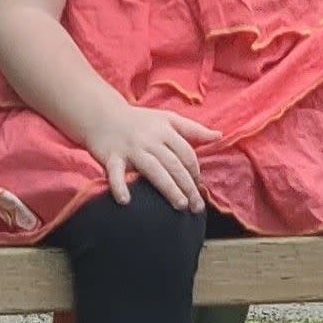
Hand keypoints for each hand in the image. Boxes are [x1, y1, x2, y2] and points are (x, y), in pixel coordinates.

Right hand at [87, 105, 221, 212]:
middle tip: (197, 206)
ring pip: (154, 170)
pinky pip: (115, 173)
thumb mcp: (168, 119)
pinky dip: (119, 186)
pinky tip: (125, 201)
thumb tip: (219, 136)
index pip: (186, 153)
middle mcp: (150, 140)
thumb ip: (193, 129)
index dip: (195, 171)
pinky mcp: (111, 157)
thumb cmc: (140, 120)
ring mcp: (131, 149)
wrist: (103, 115)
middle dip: (188, 186)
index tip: (197, 187)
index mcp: (166, 130)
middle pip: (174, 164)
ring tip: (180, 205)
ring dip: (168, 188)